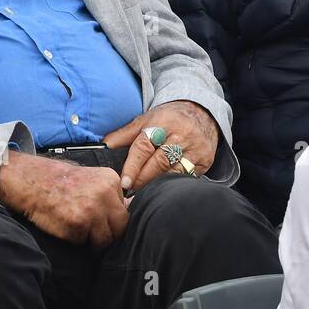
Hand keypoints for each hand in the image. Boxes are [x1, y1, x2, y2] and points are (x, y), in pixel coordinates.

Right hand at [0, 151, 128, 246]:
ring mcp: (91, 210)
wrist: (33, 182)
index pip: (126, 212)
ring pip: (104, 240)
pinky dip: (76, 240)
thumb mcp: (92, 179)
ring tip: (80, 232)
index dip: (114, 221)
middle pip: (120, 228)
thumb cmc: (62, 183)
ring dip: (93, 241)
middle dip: (110, 235)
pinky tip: (66, 228)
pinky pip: (84, 243)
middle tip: (97, 236)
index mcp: (111, 181)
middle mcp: (104, 194)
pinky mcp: (77, 225)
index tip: (105, 224)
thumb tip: (130, 208)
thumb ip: (111, 194)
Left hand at [104, 100, 219, 193]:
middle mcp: (181, 134)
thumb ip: (124, 135)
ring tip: (144, 194)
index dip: (133, 166)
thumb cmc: (168, 119)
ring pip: (174, 172)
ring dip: (157, 185)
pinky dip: (174, 185)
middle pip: (159, 162)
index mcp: (163, 122)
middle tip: (130, 191)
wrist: (201, 113)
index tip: (124, 182)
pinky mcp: (205, 160)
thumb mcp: (146, 120)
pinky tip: (163, 191)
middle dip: (143, 179)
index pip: (145, 146)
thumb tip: (103, 146)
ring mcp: (195, 148)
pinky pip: (188, 177)